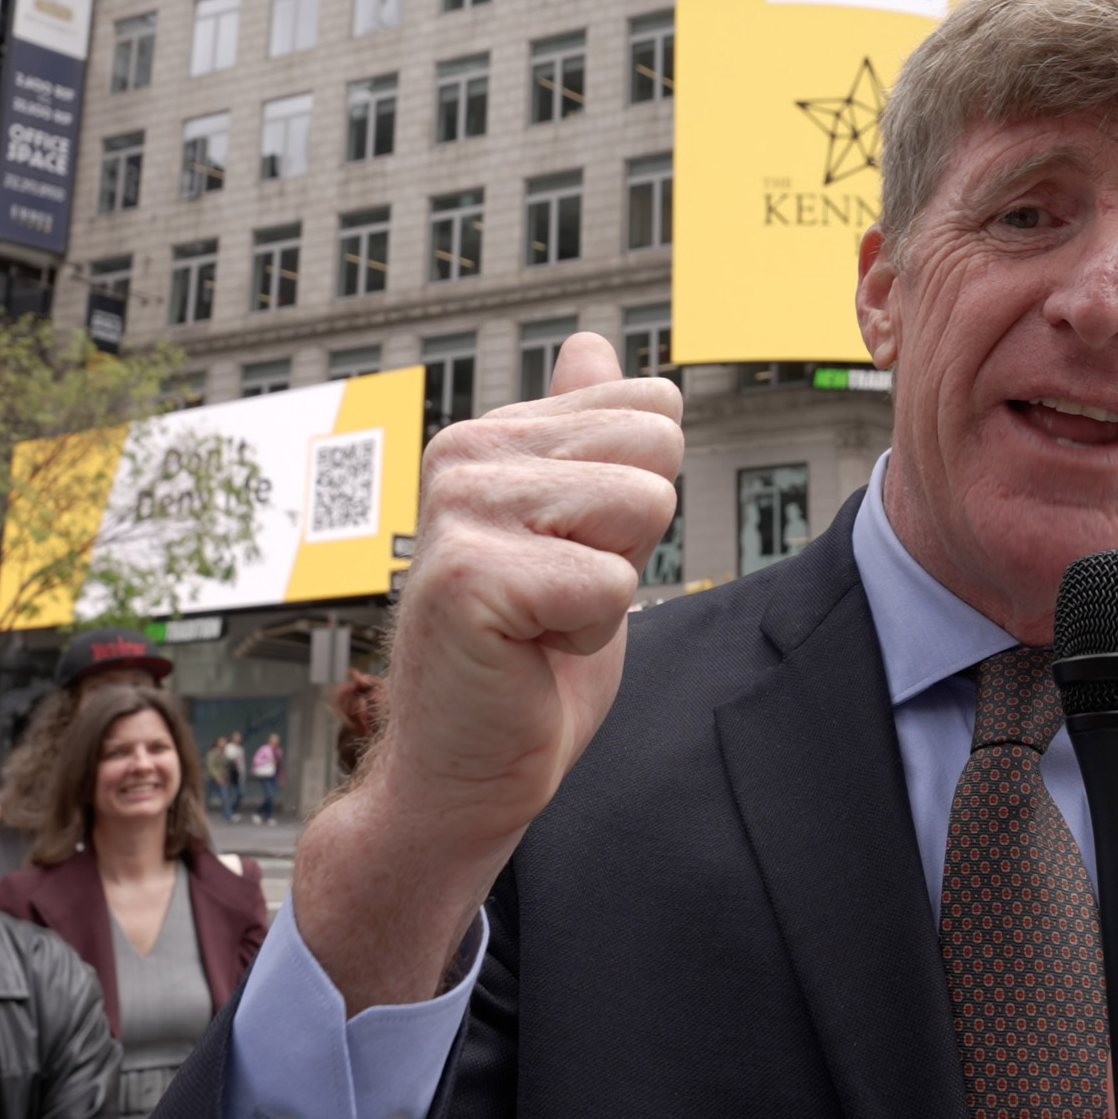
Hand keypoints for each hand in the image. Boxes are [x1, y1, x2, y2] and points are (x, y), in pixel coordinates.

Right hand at [294, 332, 680, 1009]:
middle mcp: (465, 454)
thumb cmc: (525, 664)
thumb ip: (581, 438)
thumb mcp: (574, 531)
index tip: (572, 558)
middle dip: (634, 541)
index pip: (652, 411)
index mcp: (491, 436)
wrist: (466, 772)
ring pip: (643, 506)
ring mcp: (460, 511)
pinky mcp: (471, 578)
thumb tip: (591, 345)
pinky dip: (588, 634)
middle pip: (657, 450)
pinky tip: (526, 653)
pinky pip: (612, 585)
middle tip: (559, 596)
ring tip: (541, 621)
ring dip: (611, 587)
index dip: (639, 505)